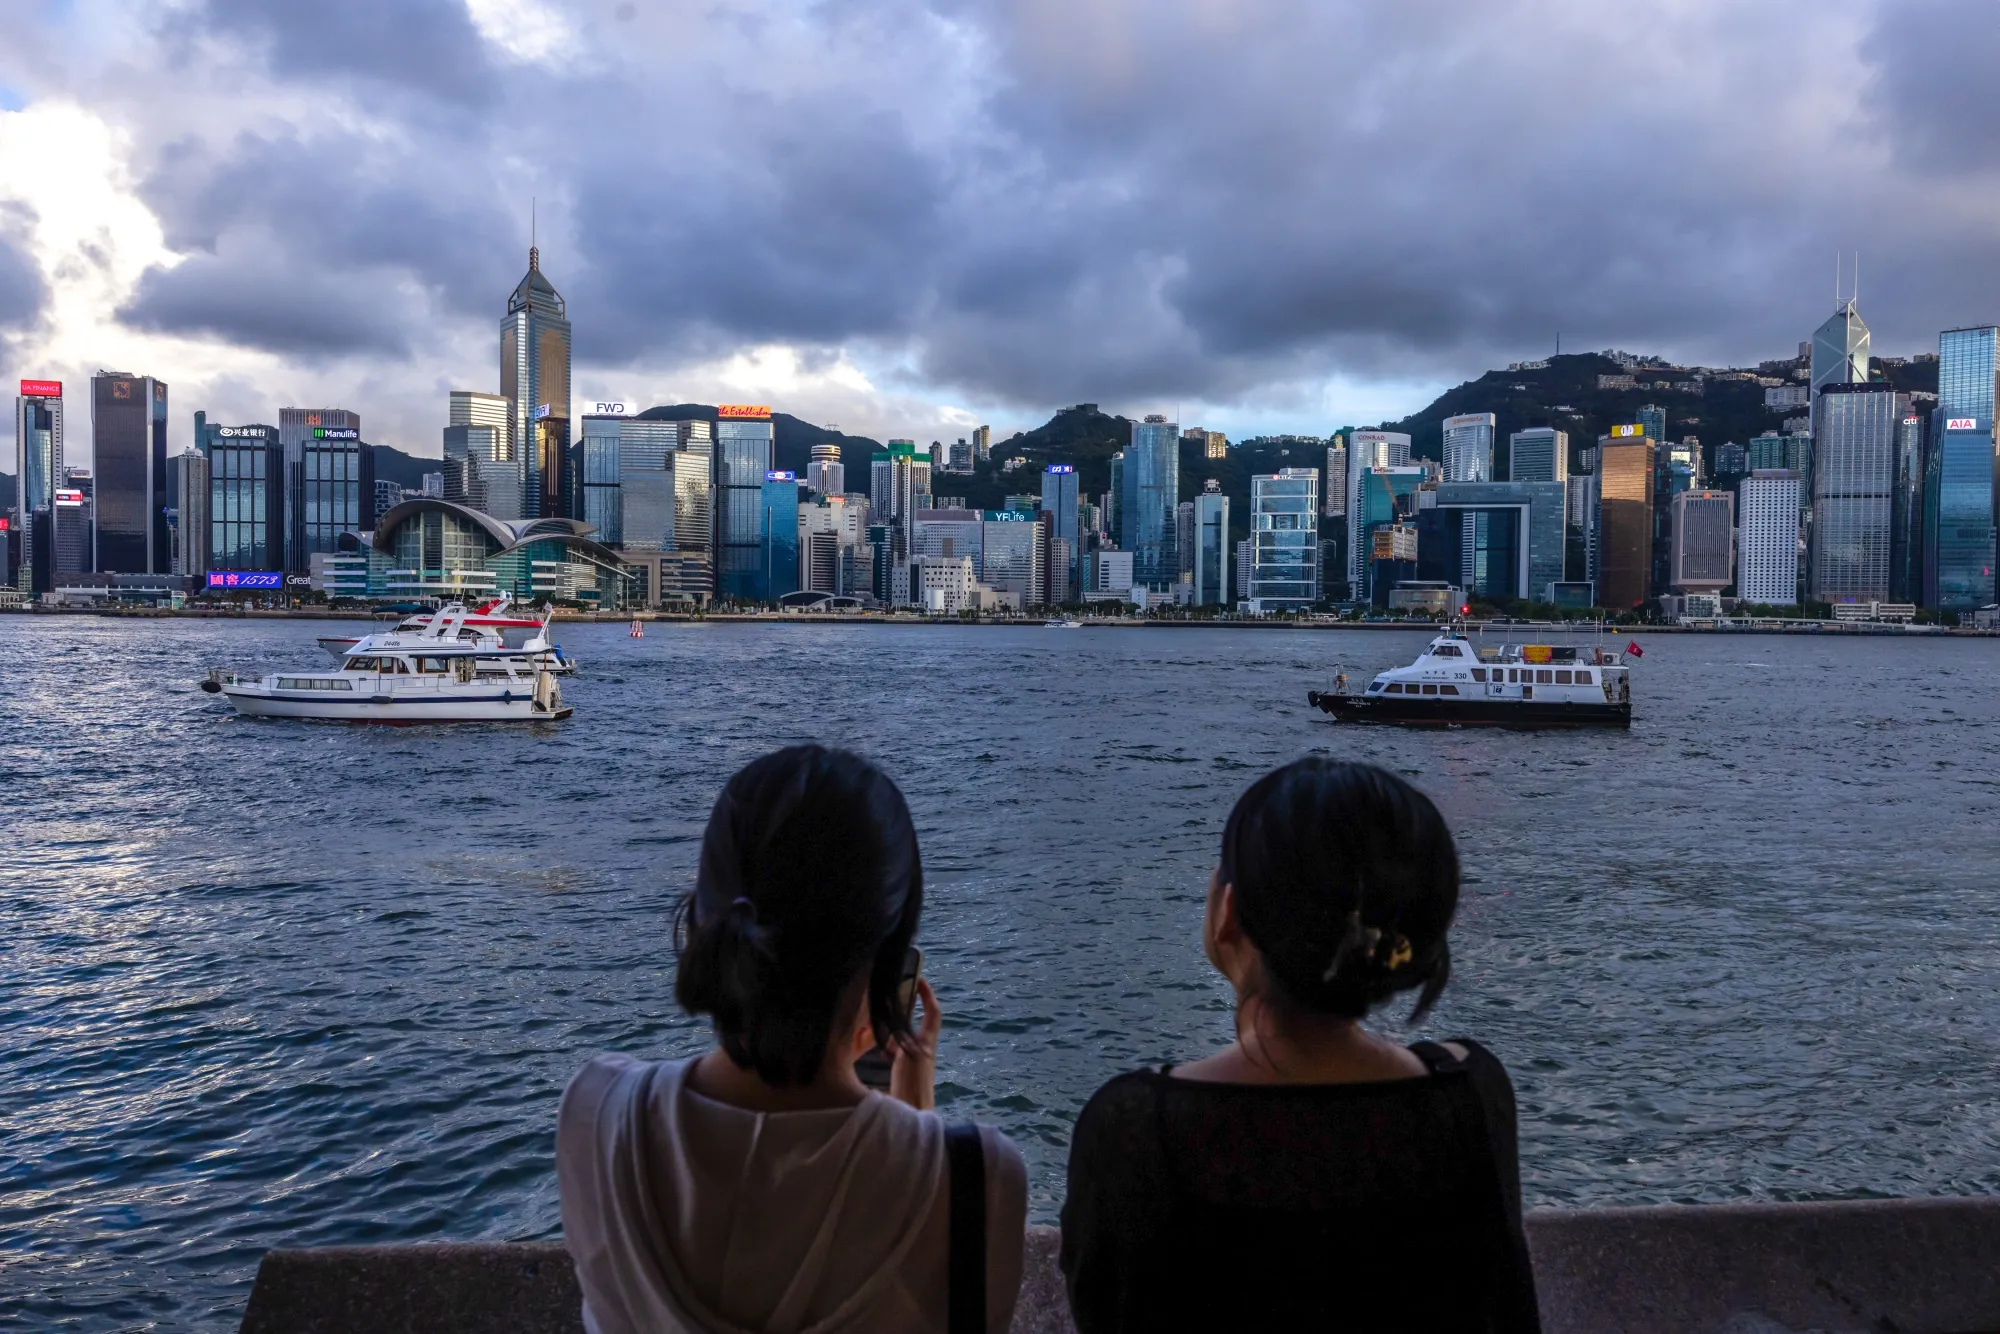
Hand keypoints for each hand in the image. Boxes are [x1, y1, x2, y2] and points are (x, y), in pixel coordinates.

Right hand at [888, 977, 939, 1109]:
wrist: (913, 1116)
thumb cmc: (913, 1088)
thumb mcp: (909, 1057)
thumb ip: (903, 1040)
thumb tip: (894, 1024)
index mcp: (926, 1042)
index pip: (933, 1011)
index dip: (928, 994)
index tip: (918, 979)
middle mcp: (922, 1049)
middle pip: (916, 1021)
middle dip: (904, 1009)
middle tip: (889, 998)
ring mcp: (913, 1061)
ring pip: (904, 1036)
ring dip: (892, 1028)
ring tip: (875, 1023)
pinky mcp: (905, 1072)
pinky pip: (895, 1051)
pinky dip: (886, 1045)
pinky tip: (875, 1049)